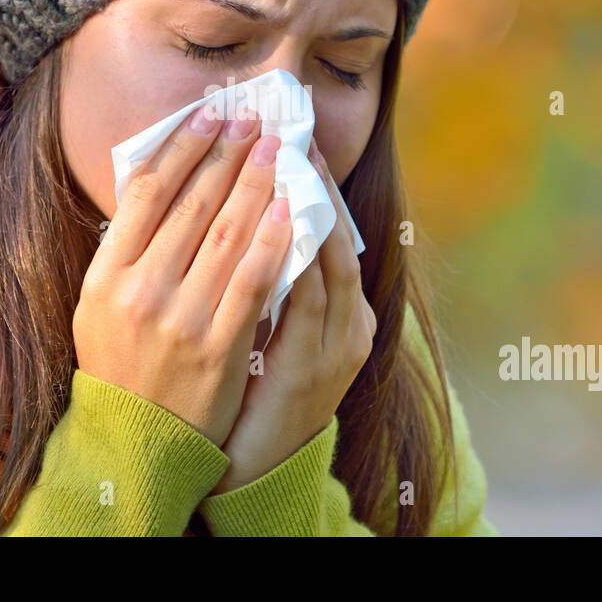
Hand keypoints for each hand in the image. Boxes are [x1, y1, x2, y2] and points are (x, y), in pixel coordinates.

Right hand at [72, 105, 292, 446]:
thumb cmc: (120, 367)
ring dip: (255, 184)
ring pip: (225, 234)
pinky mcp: (218, 346)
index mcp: (105, 276)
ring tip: (277, 151)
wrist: (136, 443)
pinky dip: (273, 240)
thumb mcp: (98, 307)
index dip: (182, 148)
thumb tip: (159, 186)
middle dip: (227, 155)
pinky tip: (292, 209)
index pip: (147, 193)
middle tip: (254, 120)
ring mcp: (179, 319)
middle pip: (190, 204)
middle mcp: (138, 291)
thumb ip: (124, 253)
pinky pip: (252, 280)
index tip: (210, 116)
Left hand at [209, 136, 376, 493]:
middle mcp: (352, 326)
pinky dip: (293, 256)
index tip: (294, 141)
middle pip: (338, 237)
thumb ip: (272, 280)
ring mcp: (337, 348)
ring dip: (301, 208)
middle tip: (286, 133)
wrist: (256, 467)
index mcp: (347, 314)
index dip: (315, 186)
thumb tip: (250, 217)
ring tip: (277, 161)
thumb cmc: (257, 392)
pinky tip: (275, 223)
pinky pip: (303, 299)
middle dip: (310, 184)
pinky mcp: (310, 368)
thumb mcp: (274, 328)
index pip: (335, 234)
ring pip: (327, 261)